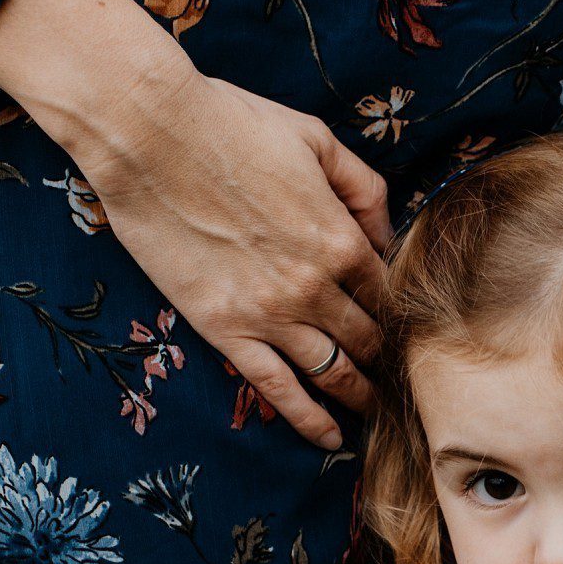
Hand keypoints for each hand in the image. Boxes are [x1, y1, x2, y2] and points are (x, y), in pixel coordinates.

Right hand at [0, 0, 394, 449]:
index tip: (409, 329)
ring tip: (378, 415)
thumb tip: (387, 236)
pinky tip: (330, 438)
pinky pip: (276, 390)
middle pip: (369, 339)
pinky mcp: (224, 330)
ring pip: (332, 372)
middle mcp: (315, 285)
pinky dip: (308, 420)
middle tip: (401, 380)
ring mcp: (270, 313)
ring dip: (360, 397)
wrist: (153, 136)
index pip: (390, 293)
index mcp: (342, 237)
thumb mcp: (318, 140)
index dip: (403, 314)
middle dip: (390, 361)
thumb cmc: (235, 125)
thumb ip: (363, 189)